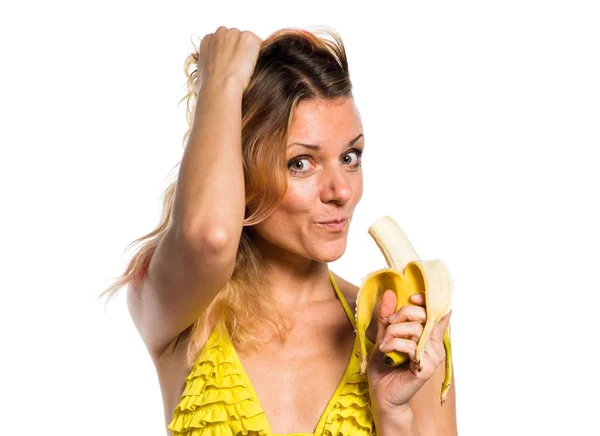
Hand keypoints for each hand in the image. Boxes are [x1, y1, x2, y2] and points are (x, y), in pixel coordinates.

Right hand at [194, 26, 261, 92]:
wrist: (220, 87)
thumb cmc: (209, 87)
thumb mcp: (199, 78)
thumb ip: (203, 73)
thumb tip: (201, 83)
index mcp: (207, 40)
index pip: (222, 41)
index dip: (229, 53)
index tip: (232, 63)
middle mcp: (220, 33)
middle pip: (235, 38)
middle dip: (239, 50)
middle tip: (242, 67)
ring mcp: (235, 34)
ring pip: (247, 41)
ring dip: (250, 52)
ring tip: (249, 69)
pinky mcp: (249, 38)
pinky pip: (259, 43)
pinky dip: (259, 54)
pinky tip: (255, 66)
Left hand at [367, 289, 450, 412]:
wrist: (381, 393)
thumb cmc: (384, 365)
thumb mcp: (383, 335)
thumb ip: (387, 316)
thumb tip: (389, 293)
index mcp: (429, 335)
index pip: (439, 311)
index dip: (427, 300)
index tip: (411, 298)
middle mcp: (435, 345)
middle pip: (425, 315)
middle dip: (402, 314)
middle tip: (389, 326)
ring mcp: (432, 357)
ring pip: (416, 329)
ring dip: (394, 331)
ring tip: (384, 342)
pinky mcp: (425, 368)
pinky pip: (410, 346)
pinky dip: (393, 343)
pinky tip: (385, 350)